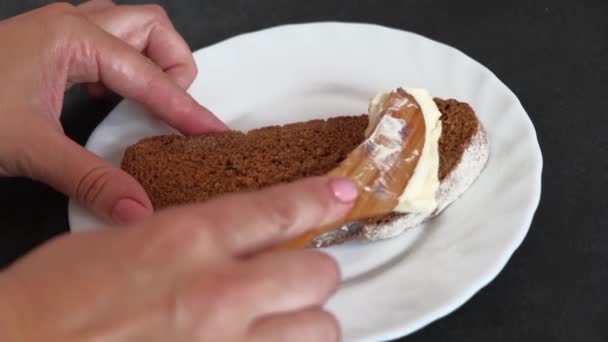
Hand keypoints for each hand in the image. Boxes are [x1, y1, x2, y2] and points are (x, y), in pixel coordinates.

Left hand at [0, 1, 226, 224]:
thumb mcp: (31, 149)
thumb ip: (91, 180)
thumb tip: (137, 207)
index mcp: (73, 40)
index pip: (151, 77)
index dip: (187, 109)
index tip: (213, 131)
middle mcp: (72, 24)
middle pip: (152, 28)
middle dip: (175, 65)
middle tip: (175, 108)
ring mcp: (60, 30)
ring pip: (131, 27)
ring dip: (151, 60)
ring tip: (150, 100)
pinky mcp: (51, 43)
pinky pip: (107, 40)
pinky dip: (124, 64)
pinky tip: (111, 96)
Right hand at [0, 177, 357, 340]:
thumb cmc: (53, 297)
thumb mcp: (124, 242)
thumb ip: (188, 237)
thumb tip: (233, 239)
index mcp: (188, 239)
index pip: (281, 208)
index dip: (321, 197)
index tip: (343, 194)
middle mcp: (218, 291)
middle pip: (317, 272)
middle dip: (312, 273)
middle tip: (294, 277)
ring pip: (320, 329)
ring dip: (307, 322)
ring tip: (283, 321)